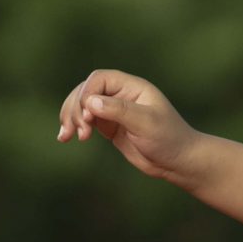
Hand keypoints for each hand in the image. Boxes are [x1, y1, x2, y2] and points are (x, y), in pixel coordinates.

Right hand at [56, 69, 202, 183]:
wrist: (177, 161)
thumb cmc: (169, 139)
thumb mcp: (146, 123)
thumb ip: (119, 110)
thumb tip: (90, 102)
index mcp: (132, 87)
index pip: (99, 79)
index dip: (87, 94)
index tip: (87, 117)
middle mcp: (121, 95)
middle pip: (86, 91)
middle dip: (76, 109)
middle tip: (79, 132)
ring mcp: (114, 111)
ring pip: (82, 105)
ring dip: (70, 118)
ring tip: (67, 137)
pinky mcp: (110, 126)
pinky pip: (85, 121)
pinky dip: (74, 127)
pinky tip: (64, 138)